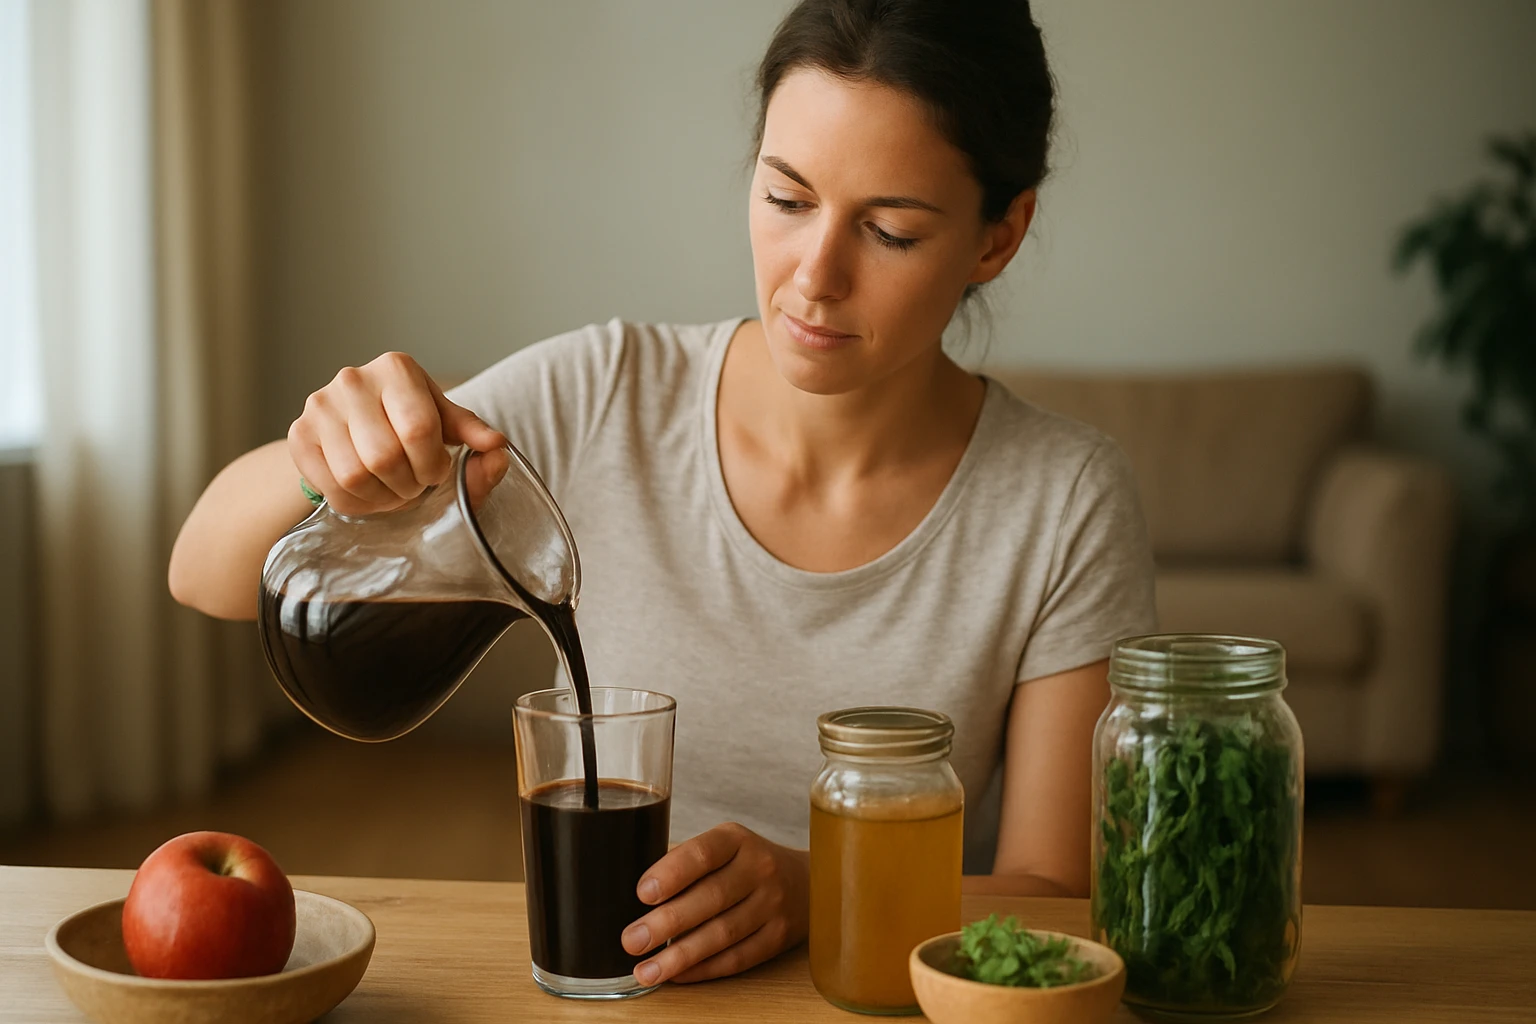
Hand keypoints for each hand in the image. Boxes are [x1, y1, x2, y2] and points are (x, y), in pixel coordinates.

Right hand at [287, 352, 506, 516]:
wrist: (349, 424)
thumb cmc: (406, 421)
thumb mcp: (443, 421)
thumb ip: (473, 434)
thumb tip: (497, 447)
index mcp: (396, 369)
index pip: (418, 429)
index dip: (434, 464)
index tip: (438, 472)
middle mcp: (353, 379)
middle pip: (385, 456)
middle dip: (409, 483)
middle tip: (416, 485)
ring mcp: (320, 406)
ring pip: (355, 476)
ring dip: (384, 497)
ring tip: (395, 490)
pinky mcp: (299, 435)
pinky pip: (332, 488)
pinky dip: (359, 504)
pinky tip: (371, 494)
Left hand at [622, 823, 807, 985]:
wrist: (808, 883)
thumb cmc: (746, 865)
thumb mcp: (723, 847)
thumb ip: (686, 864)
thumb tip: (634, 896)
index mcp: (737, 840)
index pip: (703, 853)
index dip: (672, 873)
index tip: (642, 893)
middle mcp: (759, 869)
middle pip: (711, 898)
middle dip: (667, 922)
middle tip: (632, 940)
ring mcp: (772, 905)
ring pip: (723, 934)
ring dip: (680, 956)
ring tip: (646, 970)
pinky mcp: (778, 937)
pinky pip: (737, 958)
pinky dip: (704, 969)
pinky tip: (676, 975)